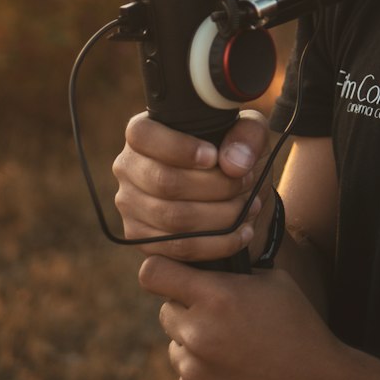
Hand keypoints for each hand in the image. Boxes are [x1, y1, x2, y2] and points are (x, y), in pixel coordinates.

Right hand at [112, 110, 272, 263]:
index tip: (213, 157)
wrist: (235, 194)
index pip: (143, 135)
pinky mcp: (143, 240)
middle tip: (245, 183)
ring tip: (248, 207)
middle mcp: (129, 168)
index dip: (179, 148)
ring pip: (173, 219)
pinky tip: (242, 232)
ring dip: (221, 216)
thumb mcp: (249, 131)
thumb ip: (247, 134)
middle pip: (164, 182)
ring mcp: (131, 206)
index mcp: (143, 133)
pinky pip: (179, 248)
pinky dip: (218, 243)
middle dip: (215, 186)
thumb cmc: (234, 153)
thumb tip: (234, 163)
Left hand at [140, 255, 346, 379]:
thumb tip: (207, 264)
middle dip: (187, 310)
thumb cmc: (299, 329)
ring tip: (235, 352)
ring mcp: (193, 374)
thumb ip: (233, 272)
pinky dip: (205, 379)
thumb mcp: (274, 282)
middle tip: (220, 318)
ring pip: (177, 349)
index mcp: (216, 298)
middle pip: (166, 311)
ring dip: (196, 347)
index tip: (169, 274)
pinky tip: (238, 378)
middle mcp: (197, 335)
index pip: (154, 273)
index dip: (160, 270)